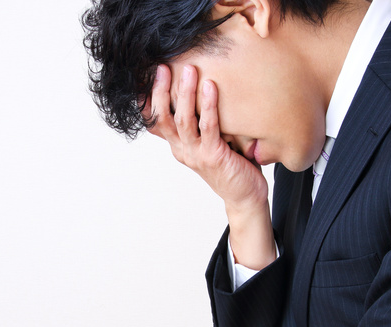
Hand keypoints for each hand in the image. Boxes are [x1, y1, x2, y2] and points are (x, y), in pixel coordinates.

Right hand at [142, 64, 267, 211]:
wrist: (245, 196)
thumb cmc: (232, 165)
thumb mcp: (211, 141)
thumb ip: (203, 122)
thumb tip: (206, 87)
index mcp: (178, 145)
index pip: (155, 121)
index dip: (147, 100)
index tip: (145, 76)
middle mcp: (182, 150)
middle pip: (163, 118)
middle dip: (160, 91)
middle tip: (162, 67)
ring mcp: (196, 154)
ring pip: (183, 120)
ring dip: (185, 93)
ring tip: (189, 70)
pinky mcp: (213, 156)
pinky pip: (208, 127)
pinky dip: (208, 105)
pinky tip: (210, 87)